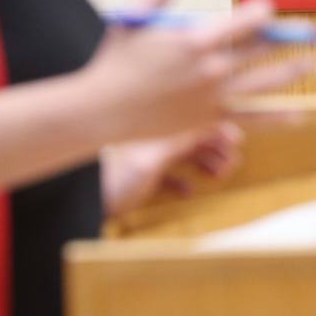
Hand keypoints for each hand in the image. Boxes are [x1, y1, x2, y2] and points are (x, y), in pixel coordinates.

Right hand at [77, 0, 315, 143]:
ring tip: (312, 63)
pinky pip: (250, 118)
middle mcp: (210, 69)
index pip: (244, 21)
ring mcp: (212, 98)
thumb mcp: (135, 17)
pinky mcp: (208, 120)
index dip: (262, 12)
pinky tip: (299, 115)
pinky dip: (276, 118)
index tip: (269, 7)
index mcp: (195, 40)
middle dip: (288, 38)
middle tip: (313, 32)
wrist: (99, 111)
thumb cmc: (115, 59)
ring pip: (263, 84)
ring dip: (291, 72)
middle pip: (260, 50)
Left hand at [100, 122, 242, 217]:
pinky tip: (188, 191)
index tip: (237, 138)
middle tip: (232, 161)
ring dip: (205, 163)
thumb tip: (211, 121)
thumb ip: (180, 140)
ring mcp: (147, 155)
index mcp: (157, 126)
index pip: (193, 117)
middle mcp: (154, 135)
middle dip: (216, 147)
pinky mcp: (140, 177)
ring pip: (185, 155)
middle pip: (194, 135)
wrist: (79, 197)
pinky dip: (182, 181)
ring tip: (218, 176)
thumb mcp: (152, 158)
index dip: (216, 126)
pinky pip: (168, 176)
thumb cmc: (111, 176)